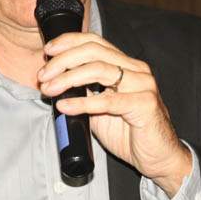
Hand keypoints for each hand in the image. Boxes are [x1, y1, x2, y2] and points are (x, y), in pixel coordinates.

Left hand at [37, 32, 191, 196]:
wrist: (157, 157)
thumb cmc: (130, 132)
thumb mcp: (100, 107)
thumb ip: (84, 91)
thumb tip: (55, 82)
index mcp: (126, 65)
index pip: (95, 42)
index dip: (69, 42)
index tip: (48, 50)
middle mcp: (137, 70)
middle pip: (94, 52)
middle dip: (63, 61)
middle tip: (43, 75)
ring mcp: (143, 85)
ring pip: (99, 69)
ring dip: (68, 78)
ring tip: (49, 89)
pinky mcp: (145, 105)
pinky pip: (107, 100)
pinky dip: (82, 102)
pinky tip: (65, 106)